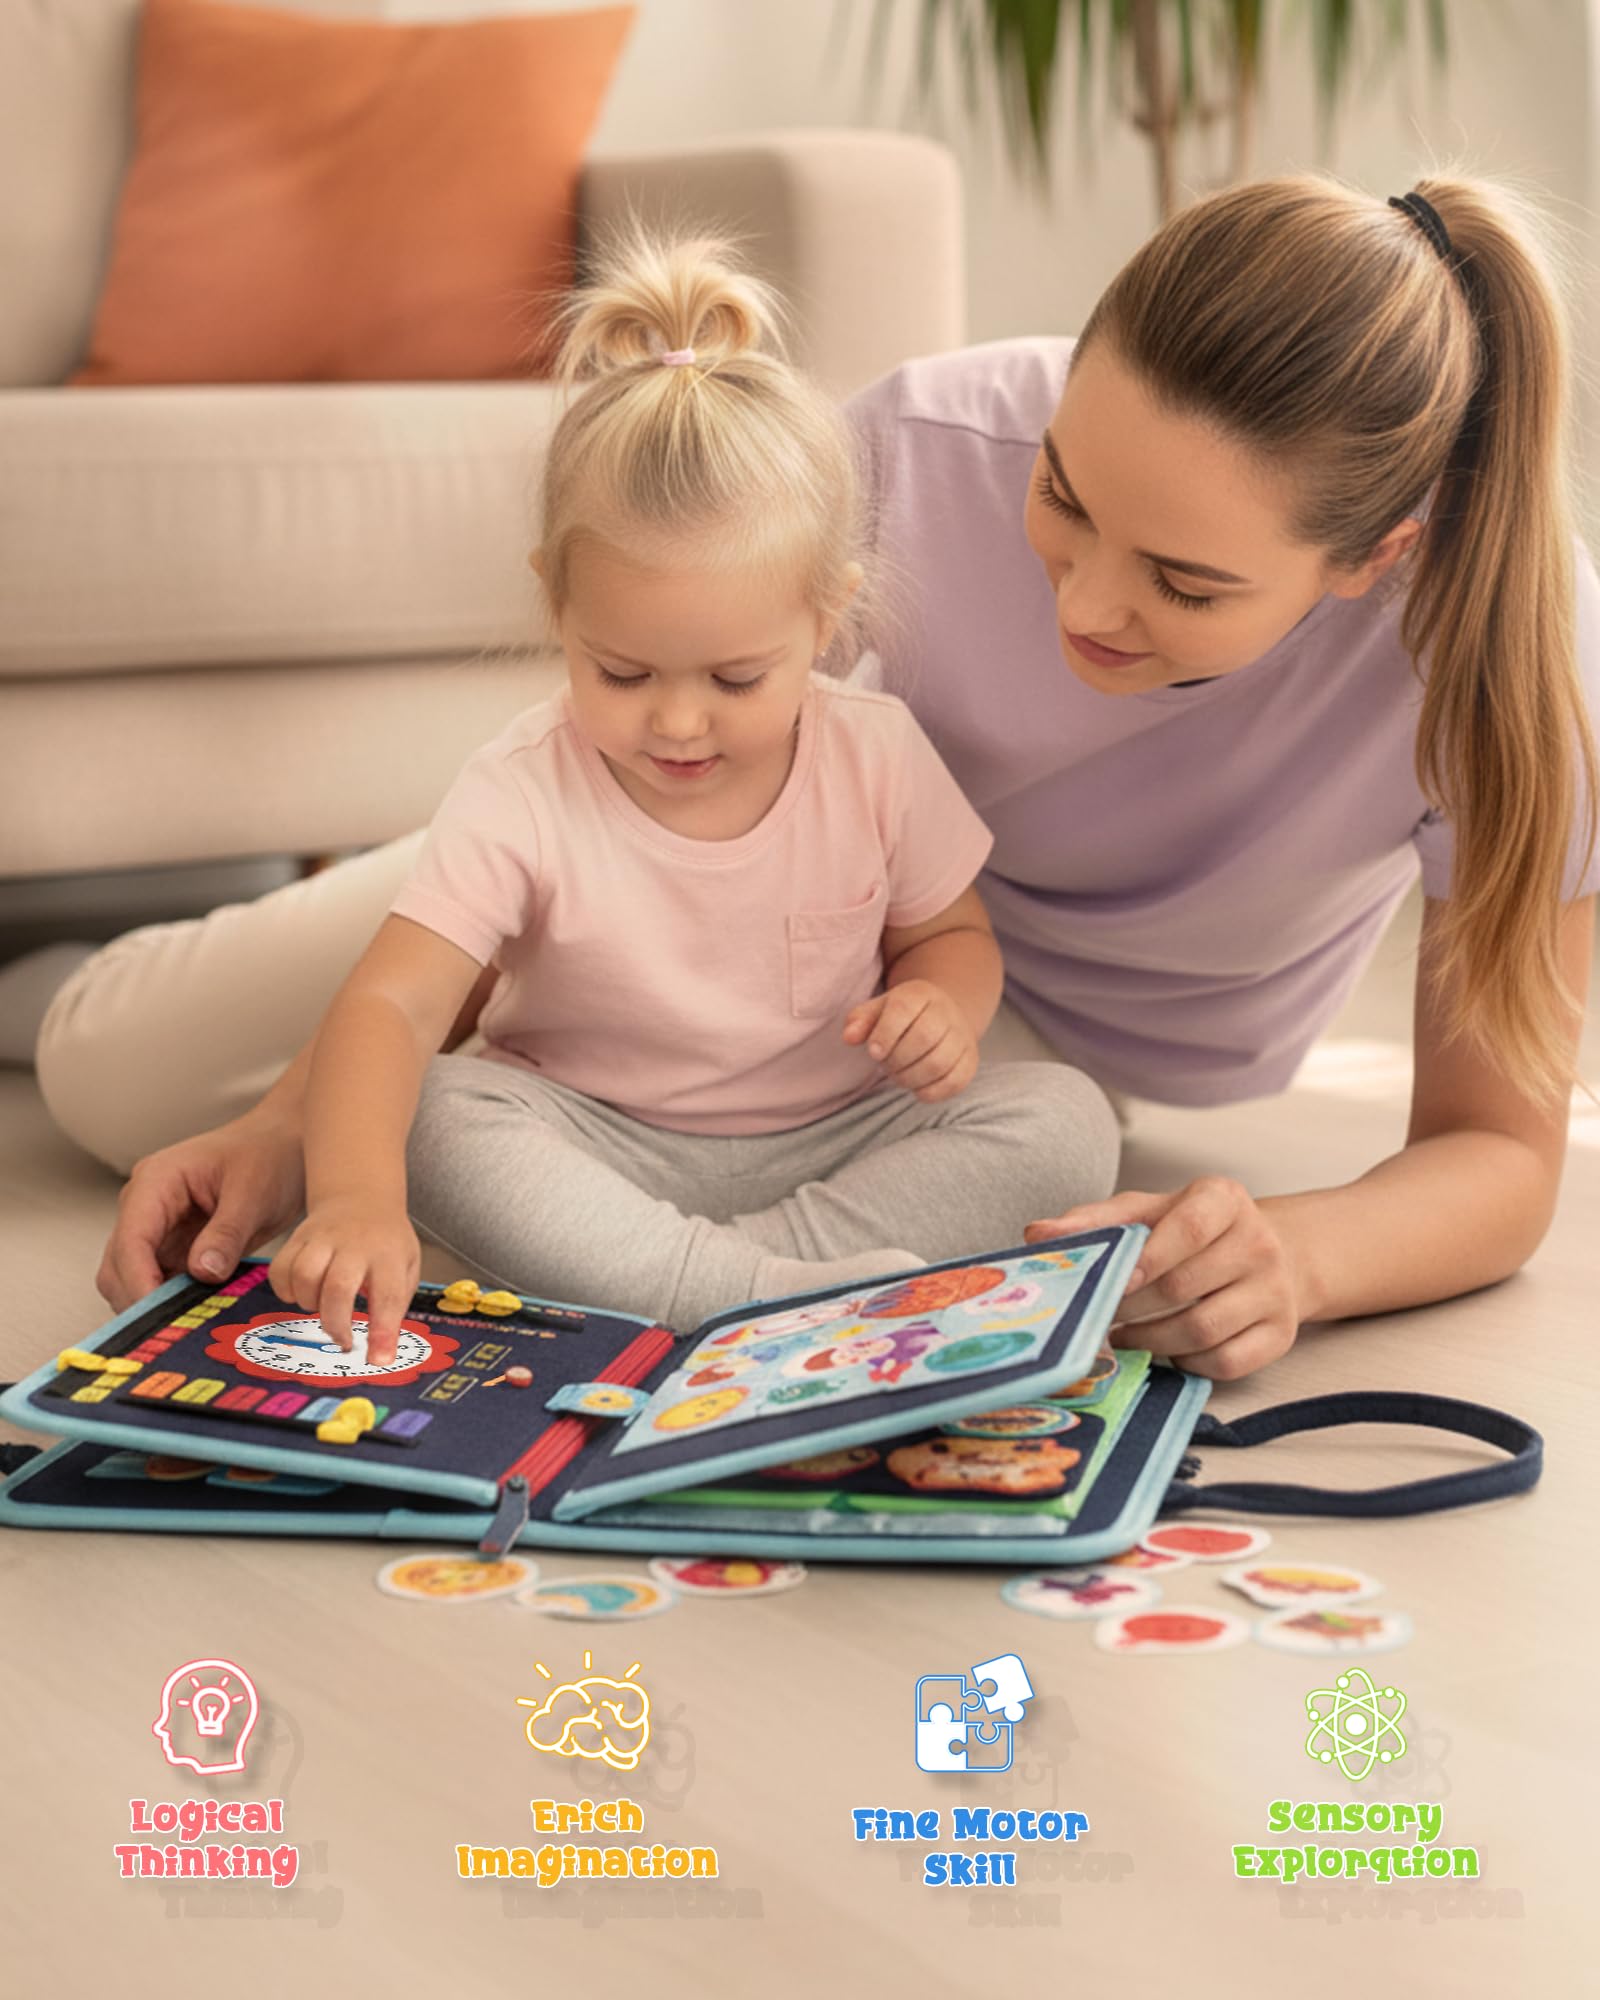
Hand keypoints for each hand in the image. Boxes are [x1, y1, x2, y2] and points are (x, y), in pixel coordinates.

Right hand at [97, 1109, 306, 1314]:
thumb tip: (201, 1273)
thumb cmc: (270, 1156)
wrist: (286, 1144)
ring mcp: (156, 1227)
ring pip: (132, 1278)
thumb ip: (226, 1233)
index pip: (131, 1239)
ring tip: (190, 1329)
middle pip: (119, 1265)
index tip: (159, 1317)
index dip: (139, 1282)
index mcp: (157, 1181)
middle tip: (175, 1333)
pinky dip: (172, 1301)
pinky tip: (198, 1318)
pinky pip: (161, 1281)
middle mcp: (145, 1204)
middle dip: (140, 1300)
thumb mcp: (254, 1193)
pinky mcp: (173, 1246)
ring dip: (155, 1304)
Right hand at [267, 1197, 420, 1364]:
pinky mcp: (297, 1237)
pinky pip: (280, 1269)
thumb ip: (396, 1303)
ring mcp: (322, 1238)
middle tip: (343, 1341)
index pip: (389, 1296)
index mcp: (389, 1254)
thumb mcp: (407, 1266)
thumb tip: (380, 1351)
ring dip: (309, 1303)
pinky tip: (301, 1293)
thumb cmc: (386, 1242)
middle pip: (338, 1287)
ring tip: (322, 1307)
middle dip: (336, 1324)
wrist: (360, 1196)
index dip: (383, 1332)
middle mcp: (355, 1244)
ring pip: (304, 1276)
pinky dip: (286, 1291)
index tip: (379, 1360)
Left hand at [842, 980, 977, 1101]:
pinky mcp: (970, 1062)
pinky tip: (916, 1086)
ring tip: (898, 1074)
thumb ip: (860, 1020)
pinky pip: (953, 1082)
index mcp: (920, 994)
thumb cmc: (902, 1016)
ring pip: (938, 1063)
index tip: (873, 1052)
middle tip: (885, 1064)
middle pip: (923, 1039)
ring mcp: (962, 1038)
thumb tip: (849, 1037)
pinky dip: (929, 1091)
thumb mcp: (879, 1010)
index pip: (904, 1010)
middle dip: (896, 1060)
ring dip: (910, 1077)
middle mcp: (946, 1013)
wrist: (943, 1016)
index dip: (885, 1034)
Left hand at [1024, 1177, 1303, 1380]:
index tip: (1114, 1280)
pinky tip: (1166, 1351)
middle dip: (1133, 1307)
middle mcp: (1259, 1242)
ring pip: (1203, 1330)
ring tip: (1122, 1336)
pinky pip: (1227, 1362)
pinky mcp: (1282, 1334)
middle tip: (1099, 1316)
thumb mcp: (1147, 1211)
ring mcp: (1275, 1291)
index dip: (1148, 1257)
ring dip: (1151, 1341)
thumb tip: (1037, 1234)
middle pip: (1186, 1286)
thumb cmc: (1188, 1232)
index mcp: (1224, 1199)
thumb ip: (1095, 1221)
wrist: (1264, 1254)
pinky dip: (1188, 1363)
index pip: (1188, 1227)